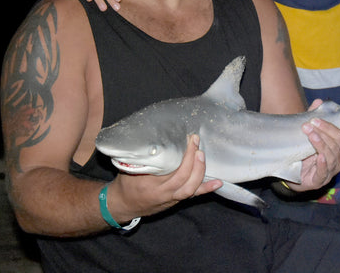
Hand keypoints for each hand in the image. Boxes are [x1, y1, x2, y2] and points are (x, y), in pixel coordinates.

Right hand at [107, 135, 221, 220]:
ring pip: (190, 189)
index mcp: (148, 183)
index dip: (182, 155)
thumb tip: (153, 134)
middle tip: (195, 142)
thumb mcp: (128, 167)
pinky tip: (218, 182)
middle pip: (182, 178)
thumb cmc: (125, 183)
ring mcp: (170, 199)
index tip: (186, 139)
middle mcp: (161, 193)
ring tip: (202, 155)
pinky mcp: (176, 201)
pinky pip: (193, 196)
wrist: (121, 205)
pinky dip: (206, 189)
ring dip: (200, 171)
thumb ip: (142, 155)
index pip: (170, 169)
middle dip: (192, 159)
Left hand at [287, 100, 339, 191]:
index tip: (314, 119)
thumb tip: (319, 101)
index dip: (328, 126)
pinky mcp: (319, 181)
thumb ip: (314, 119)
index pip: (339, 135)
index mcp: (337, 148)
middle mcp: (337, 160)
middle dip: (323, 133)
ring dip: (320, 144)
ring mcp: (329, 172)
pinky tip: (319, 156)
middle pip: (336, 145)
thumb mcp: (308, 135)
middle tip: (308, 126)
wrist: (292, 173)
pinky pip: (324, 173)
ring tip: (310, 136)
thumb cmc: (304, 152)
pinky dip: (323, 164)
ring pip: (331, 157)